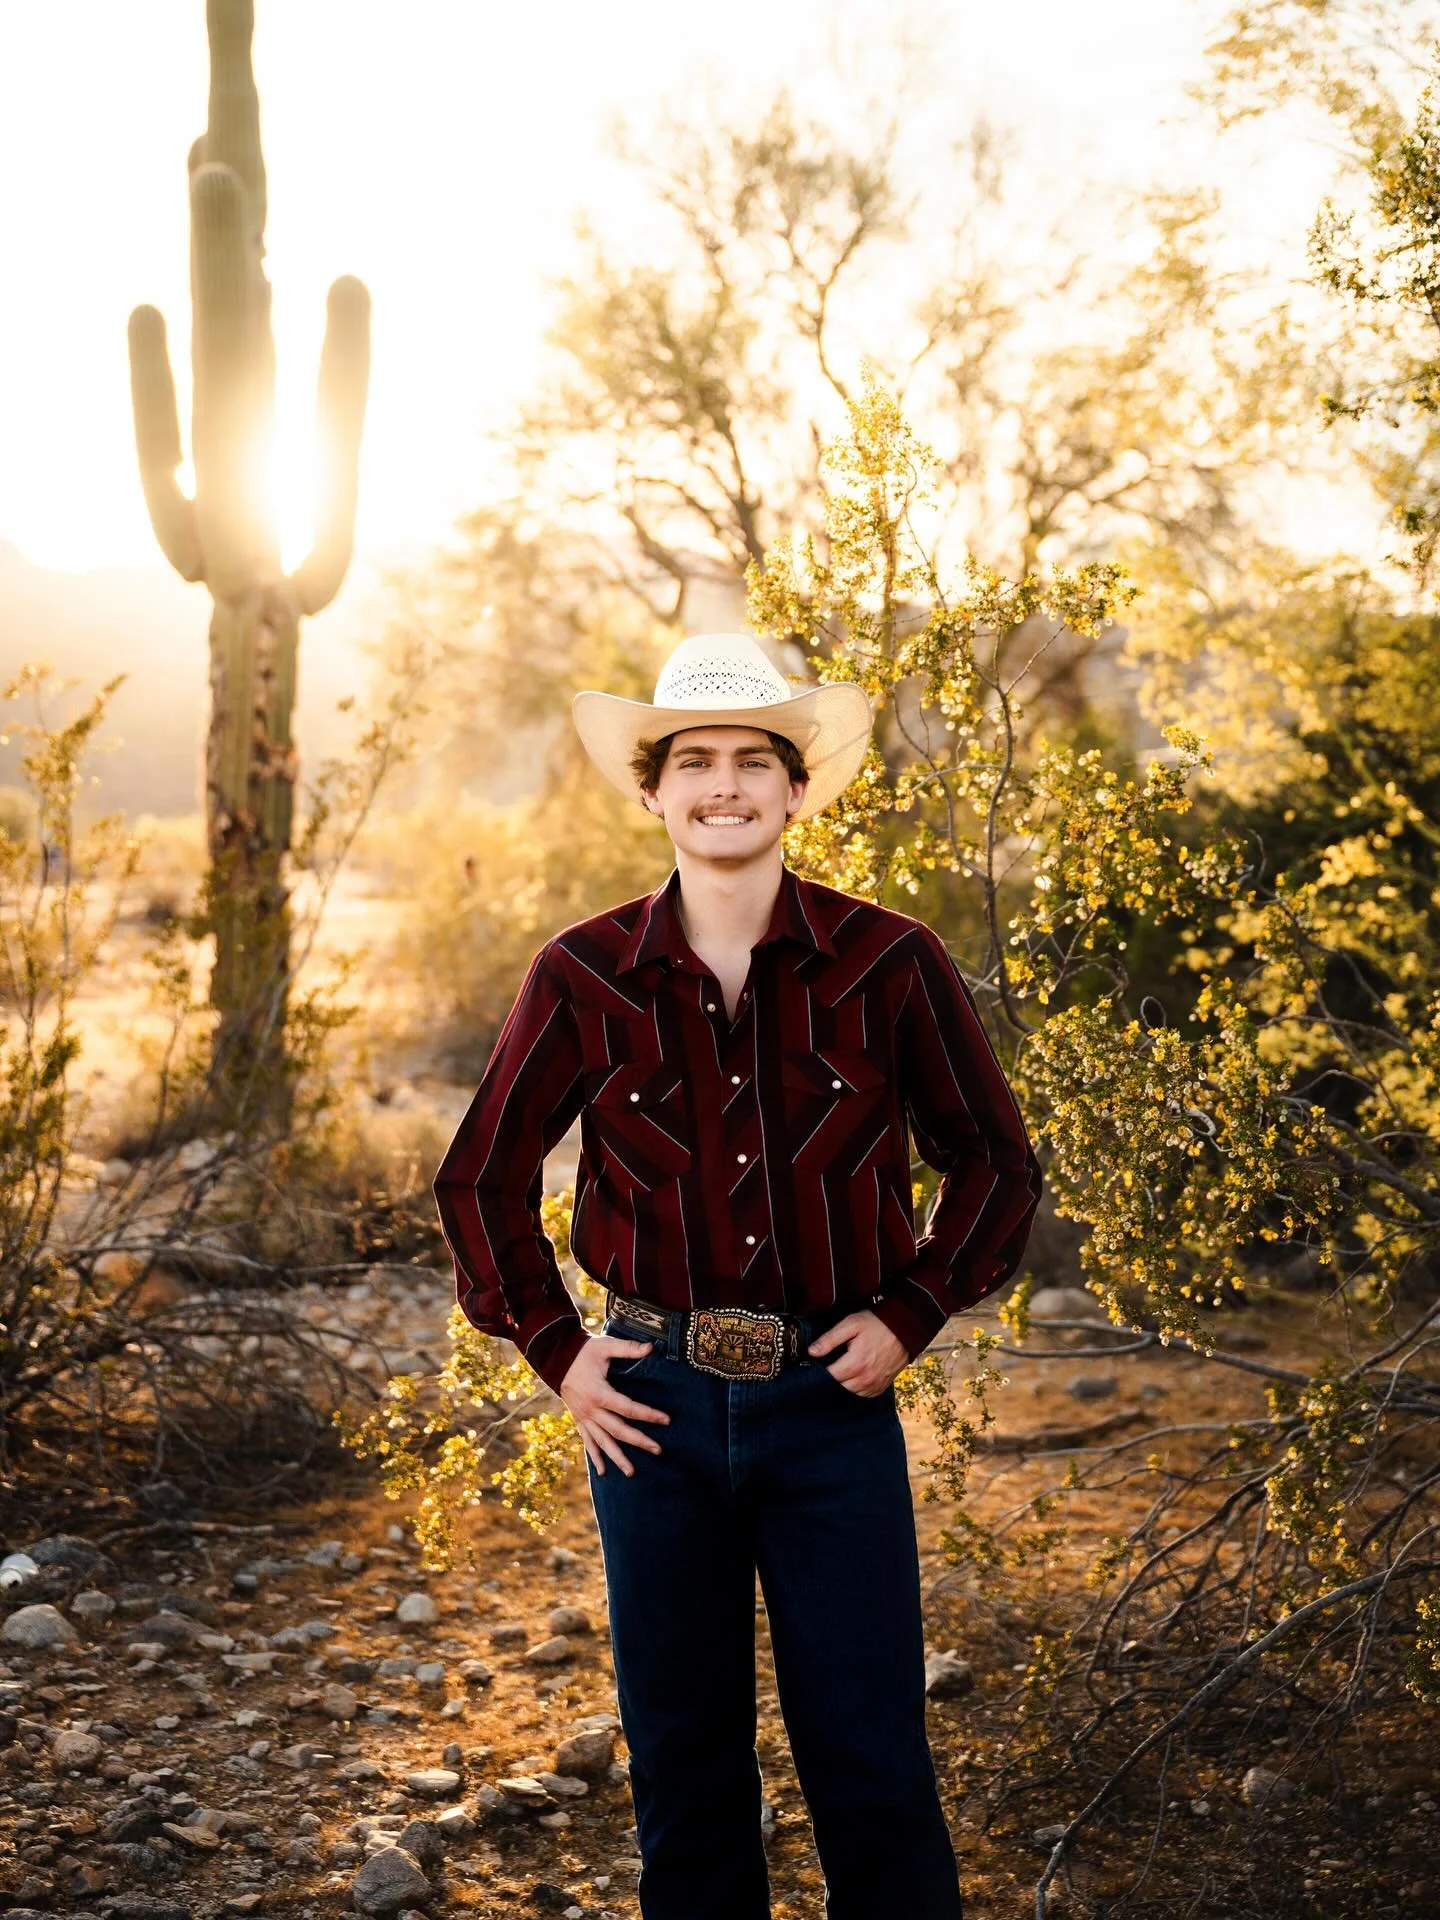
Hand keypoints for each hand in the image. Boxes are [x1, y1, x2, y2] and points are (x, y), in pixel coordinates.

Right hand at [559, 1332, 671, 1476]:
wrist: (557, 1359)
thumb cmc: (584, 1352)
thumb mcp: (605, 1346)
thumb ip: (628, 1348)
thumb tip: (652, 1348)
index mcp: (599, 1393)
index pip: (627, 1408)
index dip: (648, 1414)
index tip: (666, 1420)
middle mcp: (590, 1410)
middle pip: (618, 1430)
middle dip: (639, 1441)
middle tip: (658, 1450)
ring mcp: (584, 1417)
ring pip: (602, 1442)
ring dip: (617, 1458)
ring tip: (631, 1473)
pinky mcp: (579, 1420)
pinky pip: (587, 1442)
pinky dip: (595, 1457)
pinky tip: (603, 1472)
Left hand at [807, 1309, 908, 1396]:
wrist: (906, 1329)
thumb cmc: (877, 1324)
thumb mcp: (851, 1324)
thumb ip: (829, 1339)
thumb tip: (811, 1352)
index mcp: (855, 1364)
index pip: (828, 1377)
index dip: (819, 1372)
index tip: (815, 1365)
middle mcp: (865, 1379)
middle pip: (838, 1387)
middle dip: (831, 1378)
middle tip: (829, 1365)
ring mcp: (875, 1384)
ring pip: (850, 1393)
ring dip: (843, 1384)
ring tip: (842, 1370)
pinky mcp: (882, 1387)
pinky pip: (863, 1394)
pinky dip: (856, 1388)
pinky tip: (854, 1376)